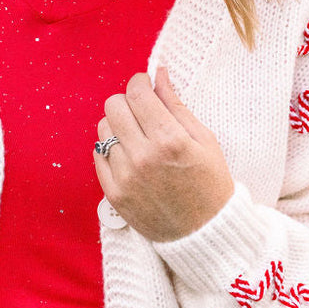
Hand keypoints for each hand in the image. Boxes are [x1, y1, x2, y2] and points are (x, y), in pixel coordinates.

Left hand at [94, 67, 233, 240]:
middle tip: (142, 112)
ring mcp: (125, 176)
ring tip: (137, 136)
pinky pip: (98, 155)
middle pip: (113, 106)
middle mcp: (143, 156)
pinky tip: (129, 155)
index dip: (140, 82)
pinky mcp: (113, 193)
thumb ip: (176, 104)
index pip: (137, 93)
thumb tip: (158, 74)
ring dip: (118, 126)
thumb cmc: (210, 183)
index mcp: (169, 140)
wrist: (204, 233)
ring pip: (103, 129)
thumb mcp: (203, 139)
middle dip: (128, 102)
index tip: (145, 85)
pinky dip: (111, 150)